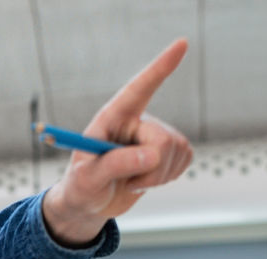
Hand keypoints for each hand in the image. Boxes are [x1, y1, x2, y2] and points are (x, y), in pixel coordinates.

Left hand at [41, 38, 193, 244]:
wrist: (90, 205)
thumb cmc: (81, 187)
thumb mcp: (88, 178)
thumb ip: (116, 164)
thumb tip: (152, 155)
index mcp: (112, 118)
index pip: (138, 89)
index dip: (160, 67)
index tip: (182, 44)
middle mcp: (136, 121)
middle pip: (162, 139)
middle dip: (150, 168)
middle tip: (128, 180)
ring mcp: (154, 135)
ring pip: (177, 151)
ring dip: (157, 177)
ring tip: (132, 181)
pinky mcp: (169, 152)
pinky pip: (185, 159)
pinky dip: (168, 178)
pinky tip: (147, 181)